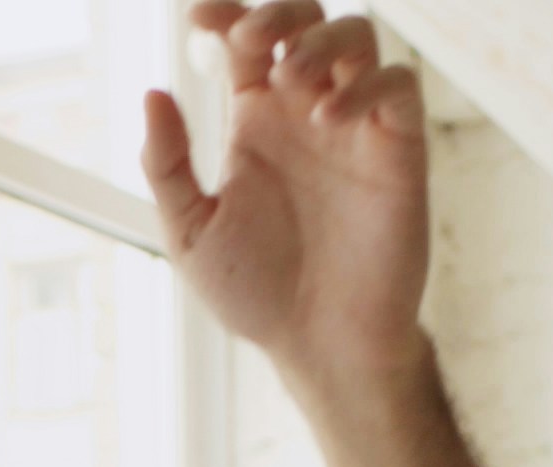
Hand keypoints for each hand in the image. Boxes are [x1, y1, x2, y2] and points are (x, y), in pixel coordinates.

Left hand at [146, 2, 432, 398]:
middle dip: (278, 13)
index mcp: (257, 121)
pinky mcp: (398, 151)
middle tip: (249, 42)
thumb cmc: (257, 294)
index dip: (225, 14)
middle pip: (305, 20)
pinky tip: (328, 119)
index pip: (245, 41)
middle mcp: (307, 113)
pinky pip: (398, 88)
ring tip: (291, 78)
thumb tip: (154, 92)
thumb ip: (168, 164)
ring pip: (356, 38)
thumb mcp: (191, 232)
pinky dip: (367, 86)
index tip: (195, 17)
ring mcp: (355, 128)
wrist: (320, 347)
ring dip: (321, 40)